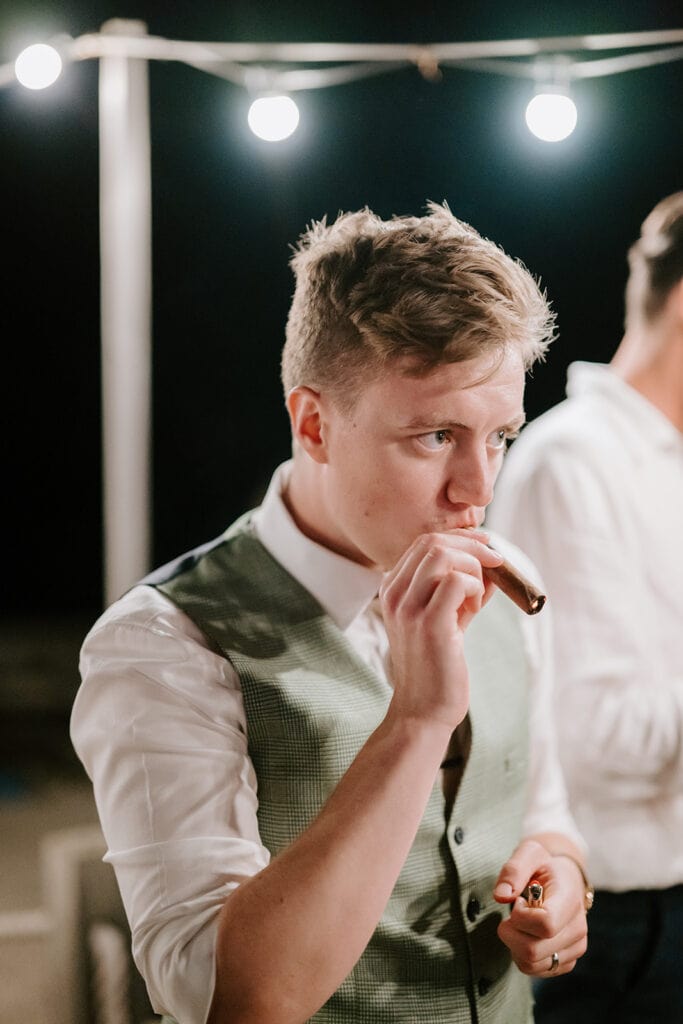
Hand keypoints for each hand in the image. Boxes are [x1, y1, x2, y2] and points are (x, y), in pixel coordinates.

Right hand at [379, 530, 501, 729]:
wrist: (422, 710)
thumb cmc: (436, 666)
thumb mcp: (447, 619)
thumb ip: (464, 591)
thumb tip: (492, 566)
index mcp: (393, 589)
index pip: (424, 542)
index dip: (460, 538)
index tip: (486, 547)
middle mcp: (394, 594)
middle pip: (432, 542)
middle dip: (472, 546)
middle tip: (496, 563)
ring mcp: (408, 609)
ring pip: (443, 555)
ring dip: (474, 566)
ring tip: (479, 595)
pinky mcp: (429, 624)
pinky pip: (457, 582)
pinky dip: (475, 586)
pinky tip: (475, 608)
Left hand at [493, 840, 587, 976]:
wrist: (565, 879)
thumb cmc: (544, 865)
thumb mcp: (529, 853)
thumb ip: (513, 870)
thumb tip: (501, 896)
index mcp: (570, 900)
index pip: (545, 924)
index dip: (521, 916)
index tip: (518, 901)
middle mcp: (578, 928)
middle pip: (533, 950)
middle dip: (510, 932)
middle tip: (513, 912)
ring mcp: (575, 948)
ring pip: (531, 963)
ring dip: (514, 944)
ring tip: (521, 922)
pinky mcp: (567, 962)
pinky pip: (534, 970)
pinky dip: (521, 955)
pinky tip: (526, 935)